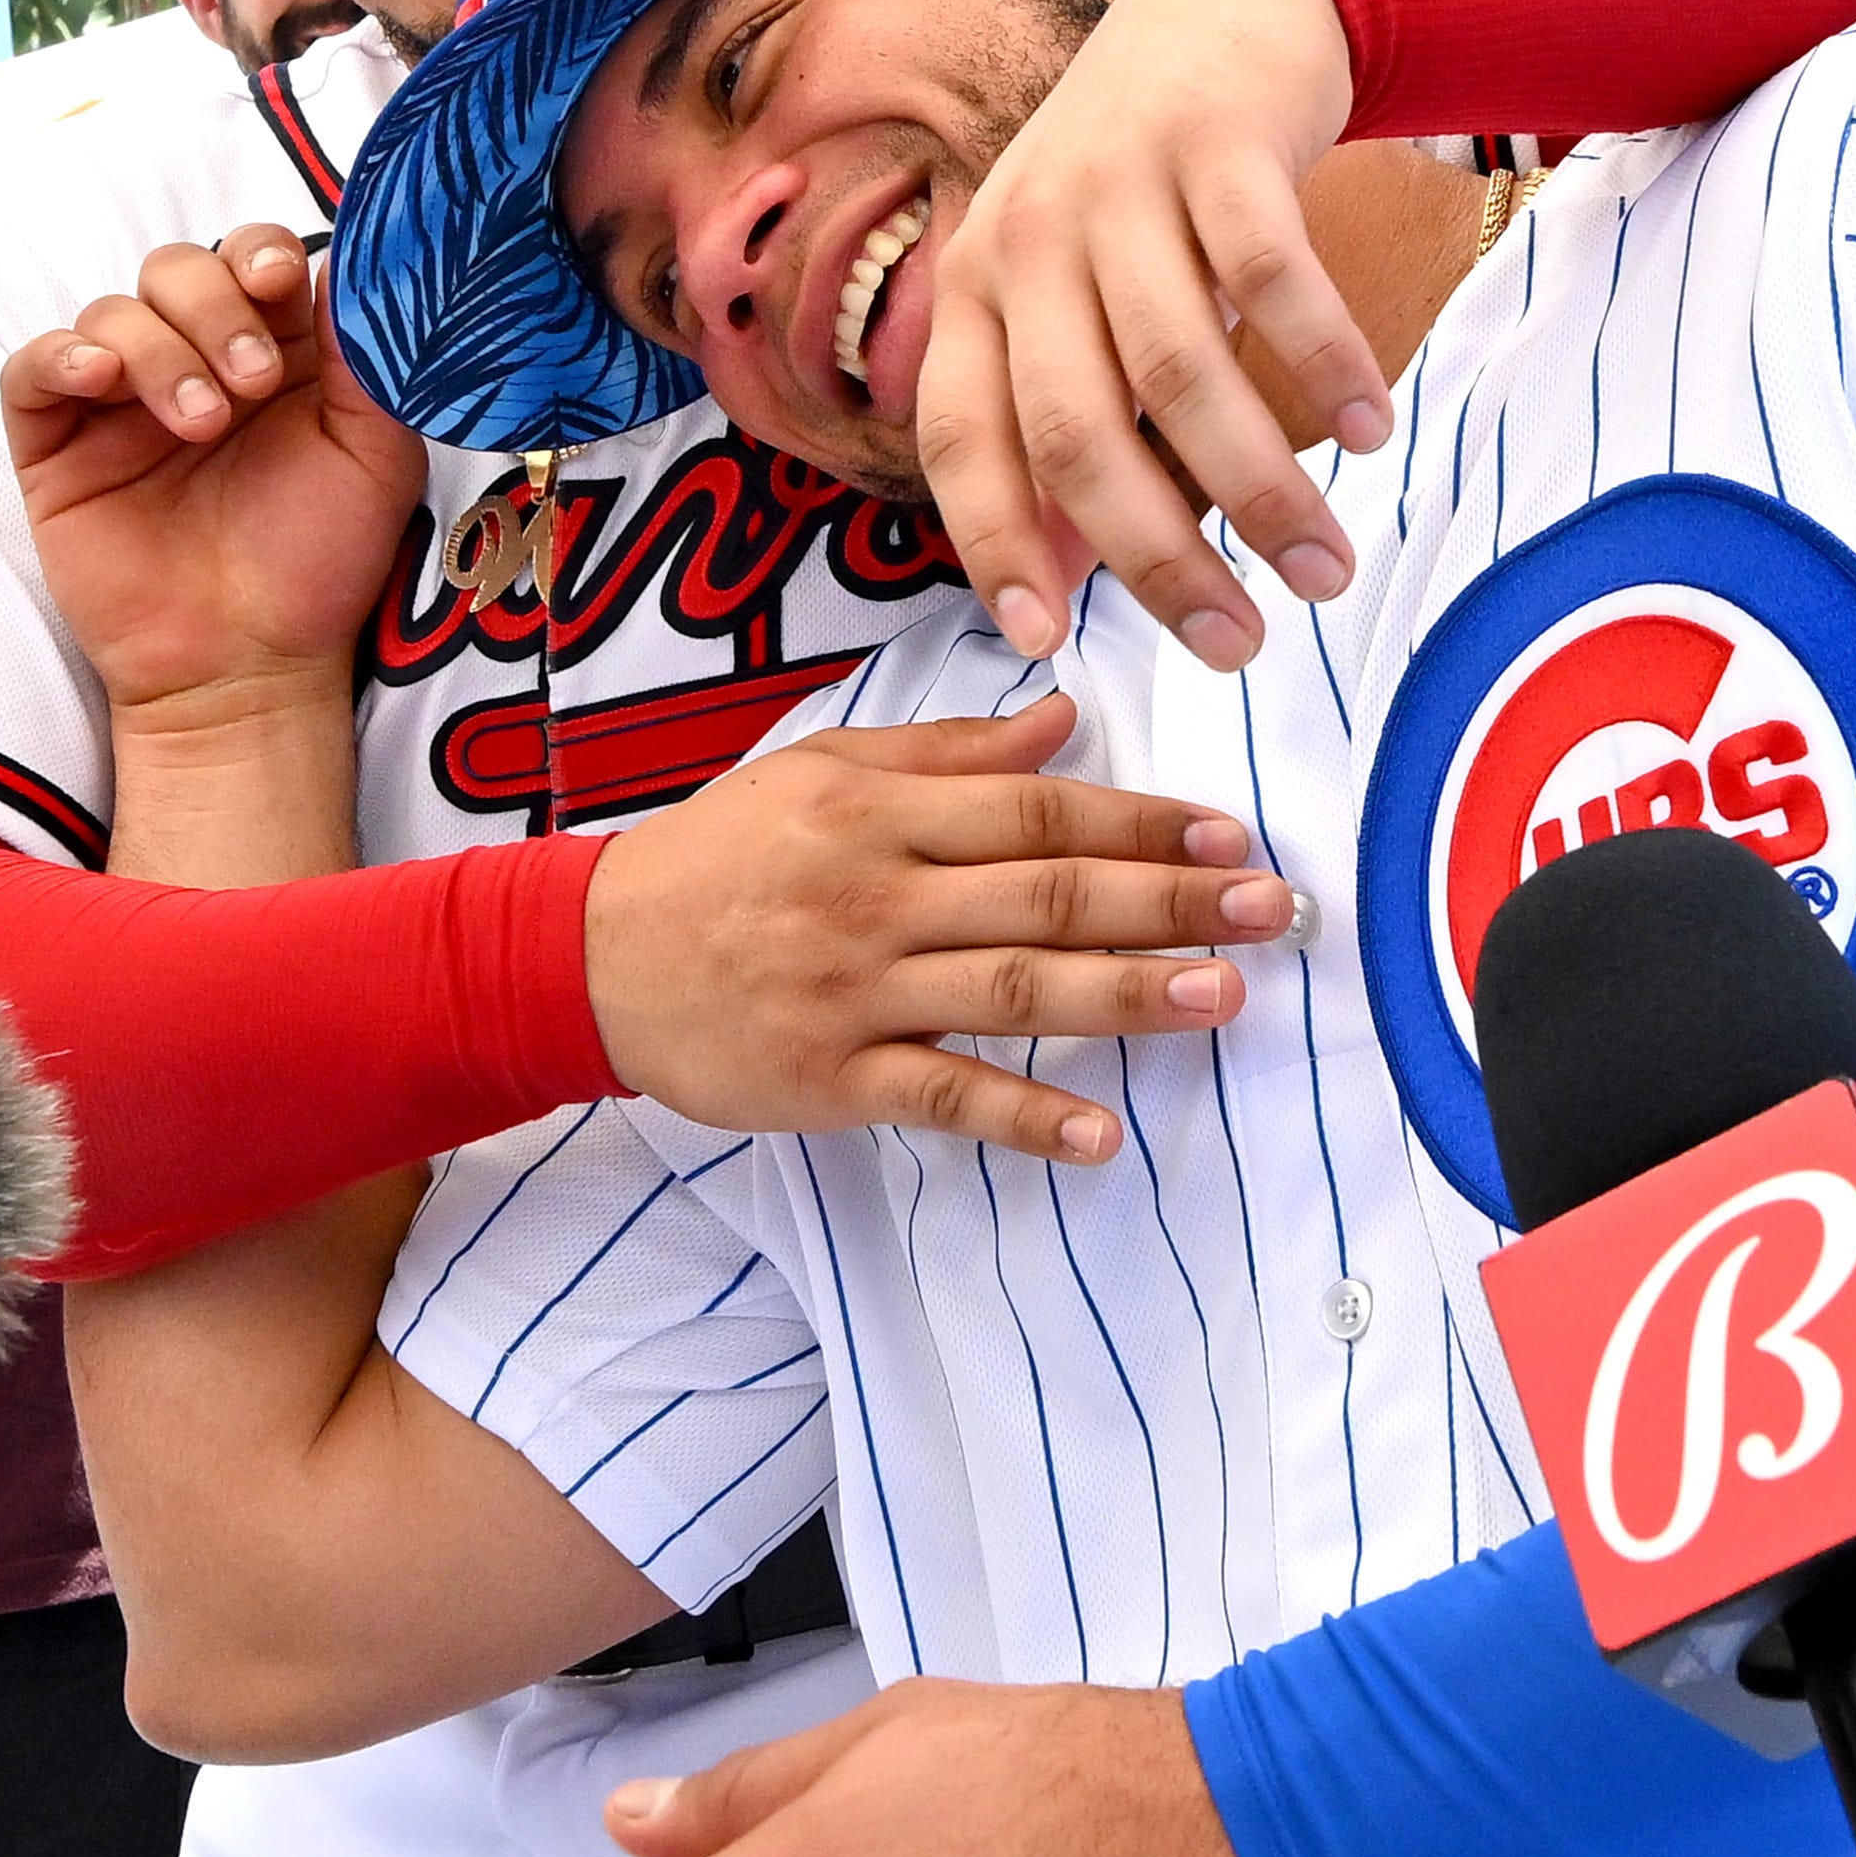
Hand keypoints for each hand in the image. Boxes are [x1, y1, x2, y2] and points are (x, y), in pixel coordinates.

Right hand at [2, 224, 428, 714]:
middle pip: (177, 268)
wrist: (249, 662)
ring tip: (200, 425)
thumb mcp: (375, 456)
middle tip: (252, 383)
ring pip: (112, 311)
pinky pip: (33, 367)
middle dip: (213, 308)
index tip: (276, 285)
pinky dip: (62, 355)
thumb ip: (366, 360)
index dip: (257, 254)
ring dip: (159, 350)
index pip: (251, 258)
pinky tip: (101, 379)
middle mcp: (194, 361)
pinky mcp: (58, 444)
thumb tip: (349, 268)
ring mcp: (121, 401)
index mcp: (276, 351)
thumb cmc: (319, 562)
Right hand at [587, 695, 1289, 1165]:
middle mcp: (876, 896)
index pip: (1036, 812)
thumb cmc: (715, 857)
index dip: (1140, 822)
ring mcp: (854, 992)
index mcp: (879, 814)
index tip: (1228, 834)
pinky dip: (1024, 1116)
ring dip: (1125, 996)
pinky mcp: (829, 1078)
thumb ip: (950, 753)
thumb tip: (1067, 722)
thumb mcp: (823, 773)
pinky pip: (941, 1096)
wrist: (586, 955)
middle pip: (1046, 895)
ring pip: (1011, 990)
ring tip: (1222, 997)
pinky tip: (1101, 1134)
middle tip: (1269, 909)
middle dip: (1167, 901)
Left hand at [914, 0, 1379, 674]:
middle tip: (1239, 646)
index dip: (996, 542)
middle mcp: (1030, 236)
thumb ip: (1057, 421)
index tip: (1047, 643)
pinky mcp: (1218, 143)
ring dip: (1262, 489)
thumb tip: (1056, 588)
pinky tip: (1369, 433)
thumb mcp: (1068, 292)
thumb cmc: (1139, 193)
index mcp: (977, 285)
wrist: (1215, 11)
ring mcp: (1122, 184)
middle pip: (1081, 429)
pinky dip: (1325, 365)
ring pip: (1183, 371)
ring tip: (1326, 571)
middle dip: (1162, 558)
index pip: (964, 436)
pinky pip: (1273, 278)